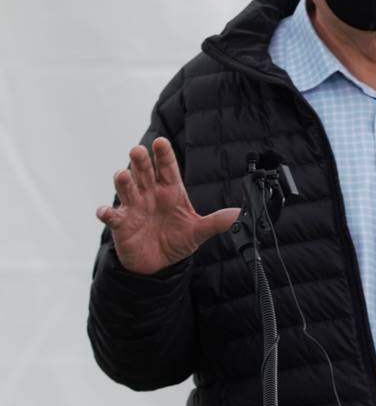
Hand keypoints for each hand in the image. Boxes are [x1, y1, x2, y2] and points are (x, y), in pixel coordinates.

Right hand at [96, 137, 239, 275]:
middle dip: (141, 161)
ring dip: (123, 181)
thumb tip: (240, 214)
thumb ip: (216, 222)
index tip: (161, 141)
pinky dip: (107, 213)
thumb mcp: (198, 231)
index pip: (167, 169)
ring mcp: (134, 208)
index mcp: (170, 191)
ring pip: (126, 188)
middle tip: (138, 150)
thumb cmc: (177, 240)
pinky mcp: (121, 224)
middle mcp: (150, 194)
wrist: (159, 264)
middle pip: (144, 172)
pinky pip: (111, 216)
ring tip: (122, 174)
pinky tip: (105, 211)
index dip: (163, 155)